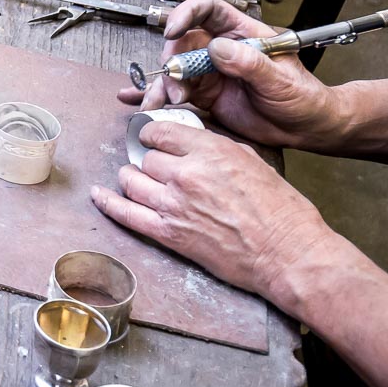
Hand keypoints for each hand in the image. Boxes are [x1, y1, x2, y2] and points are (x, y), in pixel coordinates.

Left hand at [91, 120, 337, 306]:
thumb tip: (194, 145)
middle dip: (150, 163)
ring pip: (131, 182)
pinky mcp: (169, 233)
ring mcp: (173, 204)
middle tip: (158, 170)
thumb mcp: (253, 161)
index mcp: (209, 151)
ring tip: (137, 181)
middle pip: (146, 159)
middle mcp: (186, 173)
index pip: (161, 132)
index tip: (154, 141)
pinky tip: (98, 195)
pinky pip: (125, 214)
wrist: (289, 253)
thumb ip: (217, 149)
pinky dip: (108, 203)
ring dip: (132, 180)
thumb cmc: (281, 210)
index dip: (155, 136)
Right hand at [115, 0, 340, 149]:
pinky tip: (148, 103)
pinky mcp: (205, 94)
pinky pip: (177, 91)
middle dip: (171, 59)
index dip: (187, 15)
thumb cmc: (303, 97)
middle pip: (183, 41)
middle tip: (173, 81)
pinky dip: (161, 97)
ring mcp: (211, 71)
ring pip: (175, 68)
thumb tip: (218, 48)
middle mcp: (221, 49)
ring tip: (165, 101)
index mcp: (242, 34)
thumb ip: (250, 63)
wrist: (305, 128)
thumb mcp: (281, 79)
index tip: (173, 31)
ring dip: (164, 84)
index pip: (208, 10)